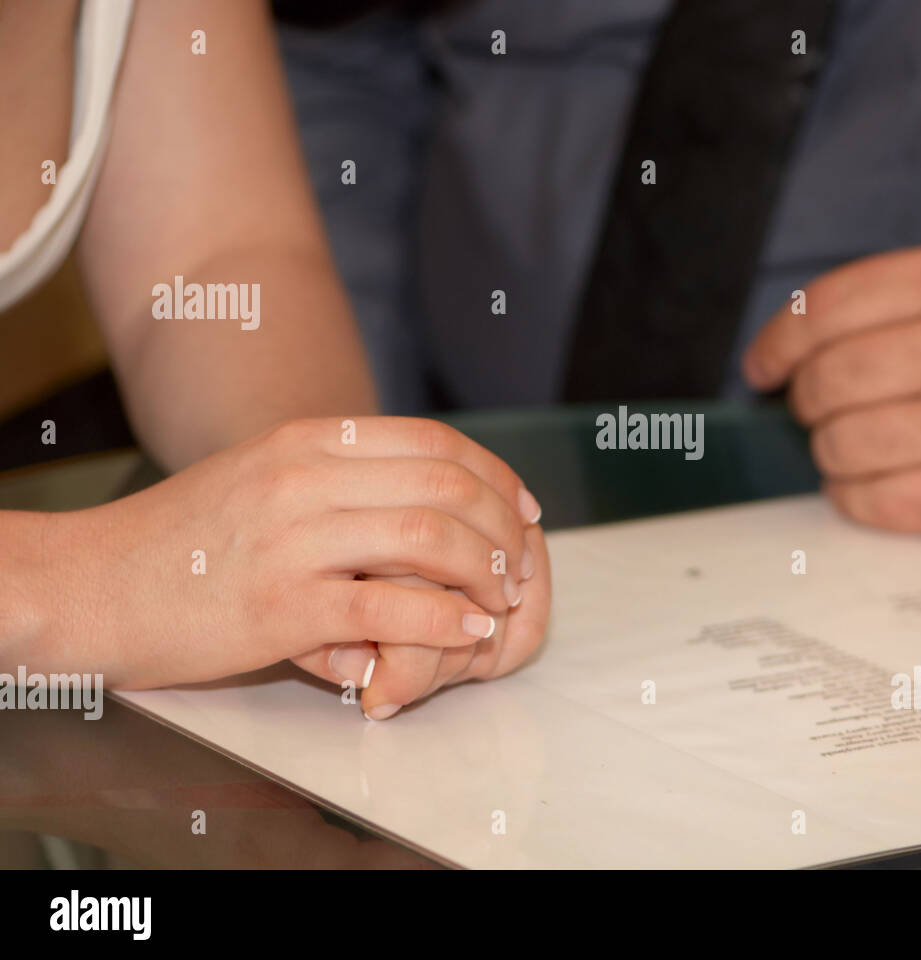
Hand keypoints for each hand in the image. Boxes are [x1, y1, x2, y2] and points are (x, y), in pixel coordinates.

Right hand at [33, 417, 547, 691]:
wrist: (92, 583)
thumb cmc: (184, 539)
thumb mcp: (262, 476)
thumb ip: (336, 477)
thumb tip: (418, 494)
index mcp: (307, 441)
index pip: (433, 442)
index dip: (494, 475)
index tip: (524, 508)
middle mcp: (306, 478)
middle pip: (445, 484)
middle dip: (503, 526)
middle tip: (523, 562)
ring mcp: (295, 539)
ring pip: (429, 536)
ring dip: (486, 570)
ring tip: (502, 598)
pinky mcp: (282, 607)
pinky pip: (390, 606)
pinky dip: (446, 619)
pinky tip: (469, 630)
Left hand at [742, 242, 920, 530]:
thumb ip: (890, 296)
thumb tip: (791, 344)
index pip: (824, 311)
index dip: (776, 343)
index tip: (762, 366)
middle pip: (827, 382)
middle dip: (805, 398)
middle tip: (816, 403)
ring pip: (841, 445)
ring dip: (827, 447)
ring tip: (846, 439)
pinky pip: (874, 503)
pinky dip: (848, 495)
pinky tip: (858, 481)